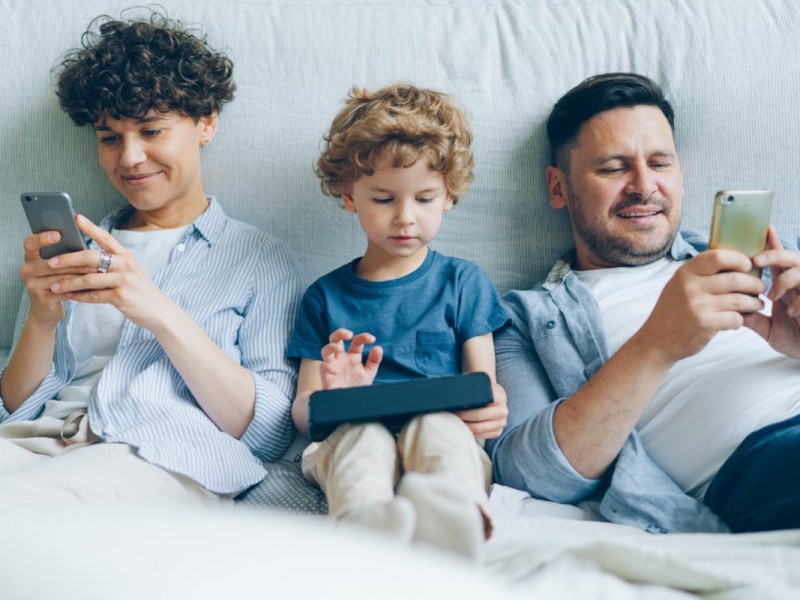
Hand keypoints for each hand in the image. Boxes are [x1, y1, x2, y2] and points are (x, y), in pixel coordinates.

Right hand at [19, 229, 96, 327]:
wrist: (47, 310)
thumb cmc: (58, 281)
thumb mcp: (58, 267)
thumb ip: (64, 254)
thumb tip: (84, 239)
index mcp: (30, 257)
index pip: (30, 244)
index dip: (42, 238)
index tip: (58, 234)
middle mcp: (27, 270)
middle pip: (51, 263)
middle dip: (74, 261)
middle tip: (94, 257)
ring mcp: (32, 285)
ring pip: (60, 277)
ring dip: (81, 274)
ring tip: (98, 271)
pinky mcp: (41, 298)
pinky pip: (63, 291)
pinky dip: (79, 288)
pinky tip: (93, 286)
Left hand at [46, 215, 173, 329]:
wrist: (160, 311)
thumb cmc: (140, 291)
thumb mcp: (130, 272)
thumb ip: (111, 265)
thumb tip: (82, 260)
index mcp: (126, 256)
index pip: (106, 237)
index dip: (90, 227)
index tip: (75, 218)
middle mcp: (126, 265)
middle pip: (91, 257)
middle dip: (68, 259)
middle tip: (51, 263)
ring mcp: (124, 281)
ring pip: (89, 278)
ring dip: (68, 283)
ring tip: (53, 285)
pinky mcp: (121, 297)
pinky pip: (94, 295)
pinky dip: (79, 297)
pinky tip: (69, 297)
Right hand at [319, 328, 382, 388]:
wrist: (349, 404)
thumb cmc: (357, 387)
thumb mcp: (369, 374)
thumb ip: (374, 361)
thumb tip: (378, 348)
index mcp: (353, 356)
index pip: (356, 341)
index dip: (363, 337)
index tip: (372, 339)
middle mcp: (341, 358)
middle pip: (335, 339)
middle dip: (340, 333)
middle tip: (349, 334)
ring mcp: (332, 365)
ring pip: (325, 350)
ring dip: (331, 346)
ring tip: (338, 348)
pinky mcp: (326, 376)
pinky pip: (322, 366)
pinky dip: (328, 366)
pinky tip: (336, 371)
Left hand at [454, 380, 507, 438]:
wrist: (492, 395)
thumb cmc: (482, 389)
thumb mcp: (480, 383)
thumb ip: (472, 383)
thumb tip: (455, 385)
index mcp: (499, 396)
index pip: (481, 402)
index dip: (466, 407)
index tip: (454, 407)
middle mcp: (503, 410)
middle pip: (478, 416)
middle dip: (463, 417)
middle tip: (452, 414)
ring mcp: (502, 422)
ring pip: (480, 428)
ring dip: (465, 426)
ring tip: (455, 421)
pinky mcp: (498, 431)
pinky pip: (483, 436)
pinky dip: (471, 433)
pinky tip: (463, 428)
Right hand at [635, 249, 764, 363]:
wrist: (656, 340)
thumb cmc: (672, 312)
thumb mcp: (678, 285)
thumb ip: (700, 273)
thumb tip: (733, 263)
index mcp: (685, 273)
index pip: (718, 256)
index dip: (738, 259)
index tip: (747, 266)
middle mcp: (691, 286)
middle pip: (736, 278)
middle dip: (754, 284)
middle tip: (760, 288)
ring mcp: (698, 305)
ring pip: (740, 300)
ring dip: (753, 303)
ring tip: (756, 305)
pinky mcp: (705, 323)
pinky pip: (736, 318)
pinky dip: (740, 320)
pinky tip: (736, 321)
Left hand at [743, 228, 799, 357]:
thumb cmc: (794, 339)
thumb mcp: (767, 329)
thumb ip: (752, 319)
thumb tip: (731, 311)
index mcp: (786, 285)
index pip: (778, 261)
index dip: (772, 244)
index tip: (763, 229)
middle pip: (792, 257)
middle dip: (775, 254)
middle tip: (756, 261)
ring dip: (785, 279)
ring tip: (772, 295)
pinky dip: (799, 301)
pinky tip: (791, 313)